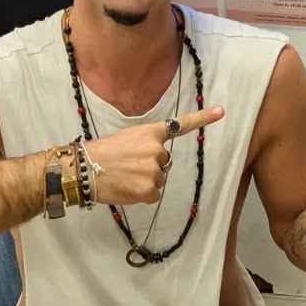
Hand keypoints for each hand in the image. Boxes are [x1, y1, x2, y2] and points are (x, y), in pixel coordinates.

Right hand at [83, 105, 224, 206]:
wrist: (83, 169)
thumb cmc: (101, 153)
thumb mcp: (128, 138)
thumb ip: (146, 144)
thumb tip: (157, 160)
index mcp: (151, 133)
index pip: (181, 124)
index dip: (203, 117)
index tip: (221, 111)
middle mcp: (157, 150)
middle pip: (164, 161)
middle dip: (149, 165)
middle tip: (127, 165)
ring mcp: (155, 170)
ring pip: (158, 179)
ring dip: (145, 180)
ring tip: (123, 176)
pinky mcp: (150, 190)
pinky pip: (153, 194)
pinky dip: (142, 194)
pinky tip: (126, 187)